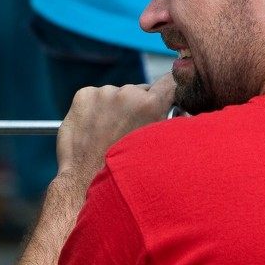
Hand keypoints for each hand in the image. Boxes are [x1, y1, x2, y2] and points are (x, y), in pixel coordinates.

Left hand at [56, 73, 176, 186]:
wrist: (85, 182)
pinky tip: (95, 131)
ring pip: (118, 95)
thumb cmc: (126, 174)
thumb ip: (171, 126)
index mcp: (151, 105)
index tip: (169, 96)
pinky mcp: (83, 96)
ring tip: (110, 136)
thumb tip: (181, 114)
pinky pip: (96, 97)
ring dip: (117, 109)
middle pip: (141, 91)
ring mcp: (103, 93)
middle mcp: (127, 94)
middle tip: (131, 132)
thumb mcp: (159, 151)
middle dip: (139, 107)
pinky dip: (97, 109)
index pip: (170, 81)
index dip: (171, 90)